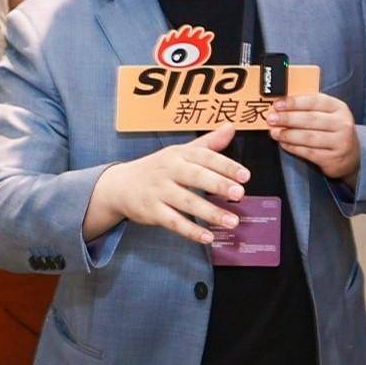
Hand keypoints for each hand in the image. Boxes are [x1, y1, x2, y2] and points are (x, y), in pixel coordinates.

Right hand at [86, 135, 251, 246]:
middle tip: (240, 194)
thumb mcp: (180, 152)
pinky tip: (208, 237)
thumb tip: (231, 127)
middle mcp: (168, 170)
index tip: (245, 175)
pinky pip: (173, 222)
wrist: (120, 185)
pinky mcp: (151, 211)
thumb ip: (208, 143)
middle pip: (195, 176)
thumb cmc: (158, 168)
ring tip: (232, 221)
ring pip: (186, 202)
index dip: (225, 166)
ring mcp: (159, 191)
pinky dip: (191, 231)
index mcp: (178, 153)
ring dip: (210, 213)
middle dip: (218, 185)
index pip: (204, 157)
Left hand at [260, 90, 361, 183]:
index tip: (277, 104)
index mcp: (339, 108)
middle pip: (310, 119)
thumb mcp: (328, 115)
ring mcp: (340, 142)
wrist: (351, 156)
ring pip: (308, 137)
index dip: (294, 102)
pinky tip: (283, 144)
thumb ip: (309, 108)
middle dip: (288, 118)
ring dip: (288, 134)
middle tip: (271, 118)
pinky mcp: (333, 158)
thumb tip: (282, 105)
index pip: (315, 101)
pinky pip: (308, 152)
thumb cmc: (333, 131)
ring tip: (274, 132)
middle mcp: (342, 124)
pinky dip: (293, 147)